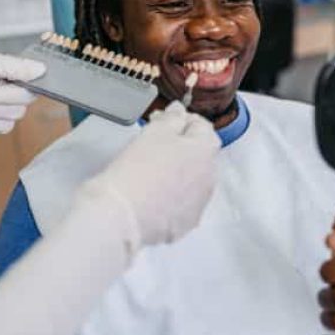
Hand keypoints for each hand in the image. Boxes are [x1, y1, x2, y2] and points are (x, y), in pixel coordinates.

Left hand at [0, 54, 45, 139]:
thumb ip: (12, 65)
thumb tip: (40, 68)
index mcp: (6, 73)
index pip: (33, 77)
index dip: (25, 81)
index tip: (9, 81)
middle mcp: (8, 91)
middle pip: (26, 98)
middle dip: (1, 96)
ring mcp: (2, 110)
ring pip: (15, 114)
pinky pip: (4, 127)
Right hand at [77, 101, 219, 250]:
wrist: (123, 215)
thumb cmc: (138, 167)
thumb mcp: (154, 132)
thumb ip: (171, 118)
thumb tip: (179, 110)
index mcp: (206, 150)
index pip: (201, 126)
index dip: (181, 119)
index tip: (160, 121)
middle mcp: (210, 177)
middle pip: (199, 155)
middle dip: (180, 147)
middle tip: (152, 144)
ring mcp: (200, 203)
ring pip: (192, 181)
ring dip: (178, 173)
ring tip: (151, 172)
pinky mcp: (186, 224)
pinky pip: (182, 204)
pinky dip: (171, 197)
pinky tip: (151, 196)